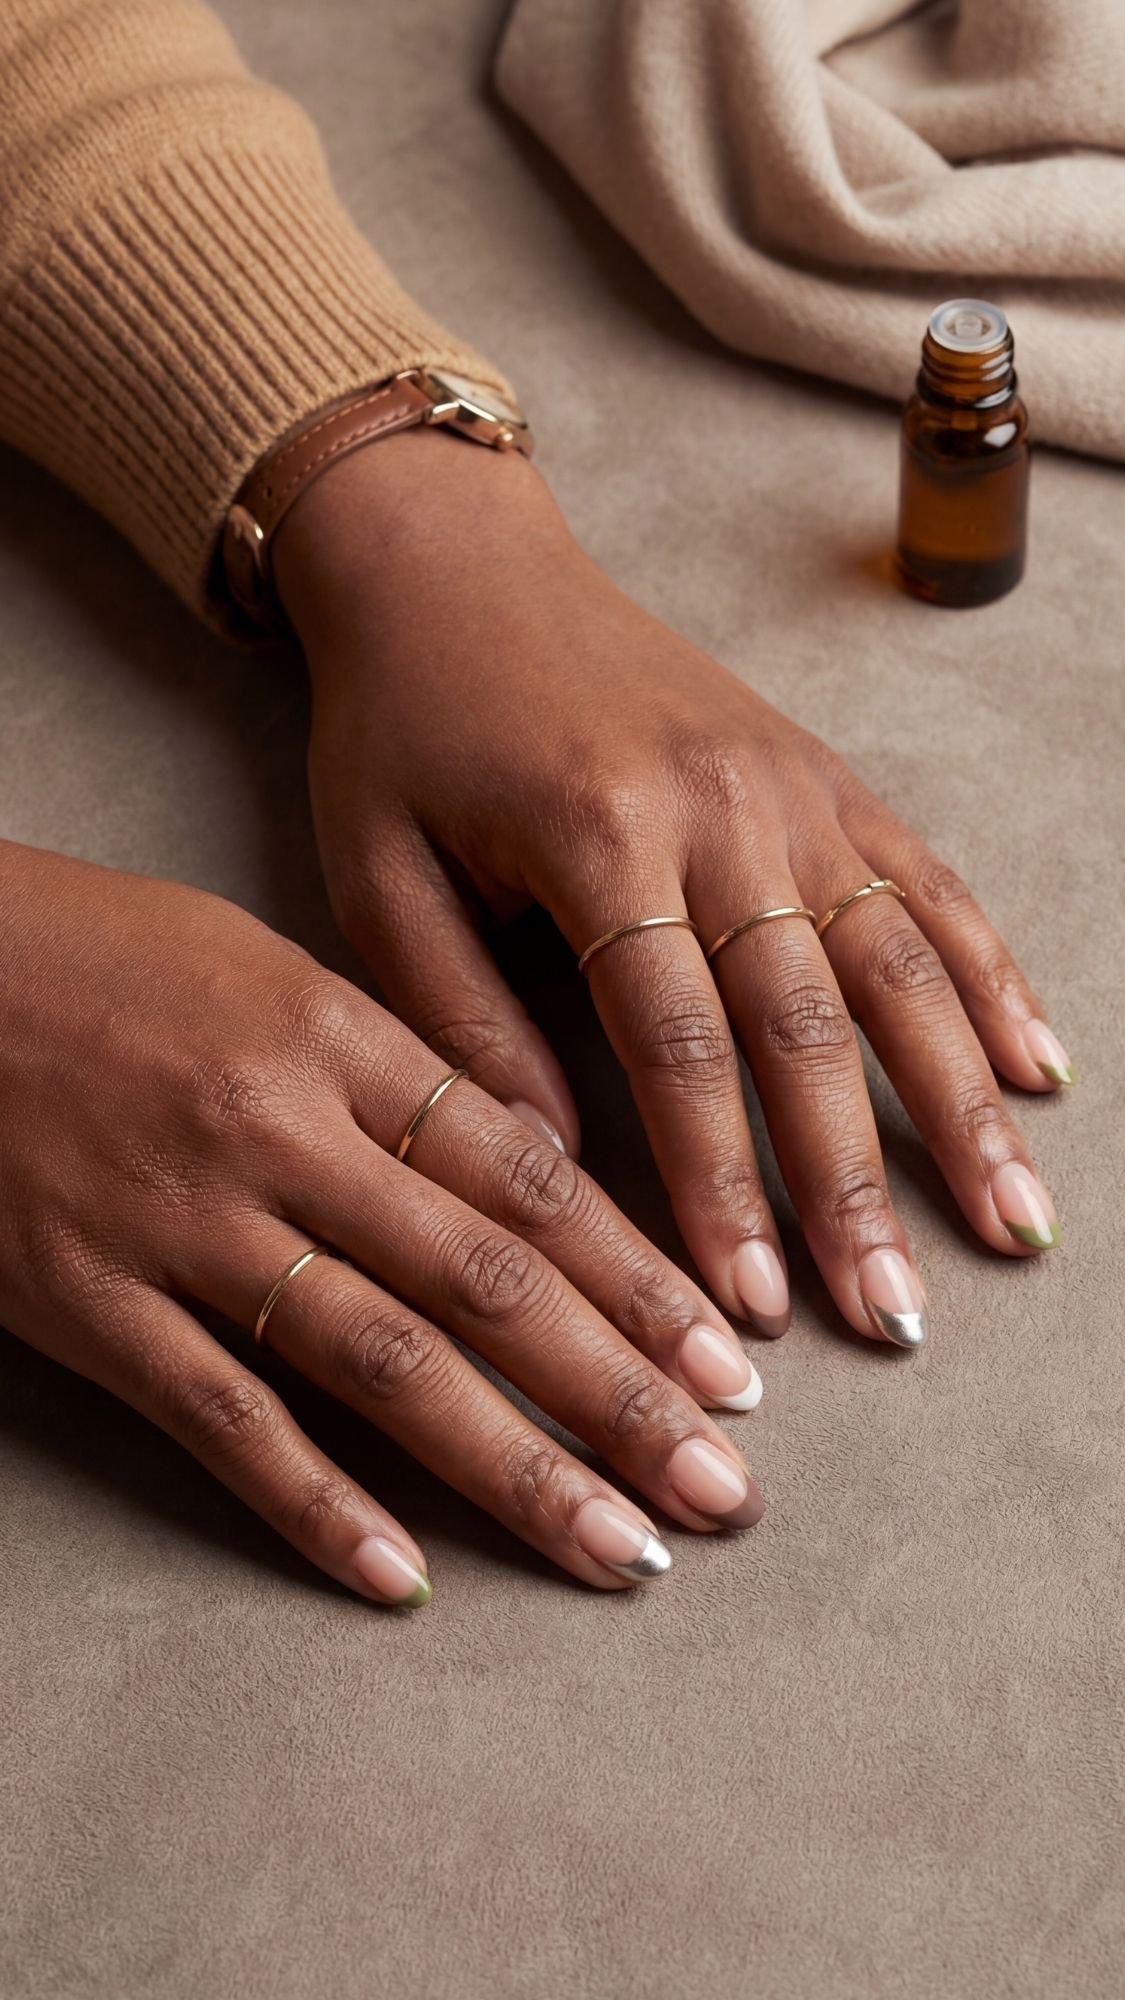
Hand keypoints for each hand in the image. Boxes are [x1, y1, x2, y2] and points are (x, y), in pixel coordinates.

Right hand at [0, 841, 767, 1603]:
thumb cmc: (103, 954)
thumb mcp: (267, 967)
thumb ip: (397, 1067)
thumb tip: (532, 1169)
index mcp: (336, 1034)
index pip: (525, 1177)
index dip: (639, 1281)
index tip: (728, 1363)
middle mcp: (278, 1131)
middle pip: (485, 1284)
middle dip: (621, 1396)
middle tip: (724, 1488)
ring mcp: (182, 1223)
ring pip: (381, 1365)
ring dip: (515, 1468)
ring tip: (620, 1547)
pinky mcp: (88, 1301)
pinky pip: (222, 1419)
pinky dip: (317, 1504)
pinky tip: (403, 1577)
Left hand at [275, 429, 1071, 1346]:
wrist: (457, 563)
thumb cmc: (404, 726)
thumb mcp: (377, 873)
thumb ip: (459, 1019)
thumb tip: (549, 1169)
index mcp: (599, 833)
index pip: (680, 1046)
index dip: (724, 1186)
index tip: (751, 1307)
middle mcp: (720, 807)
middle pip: (810, 1023)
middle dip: (855, 1183)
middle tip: (894, 1314)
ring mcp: (790, 785)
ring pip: (900, 961)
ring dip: (961, 1102)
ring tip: (1013, 1223)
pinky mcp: (823, 772)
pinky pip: (929, 881)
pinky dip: (989, 977)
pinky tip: (1036, 1069)